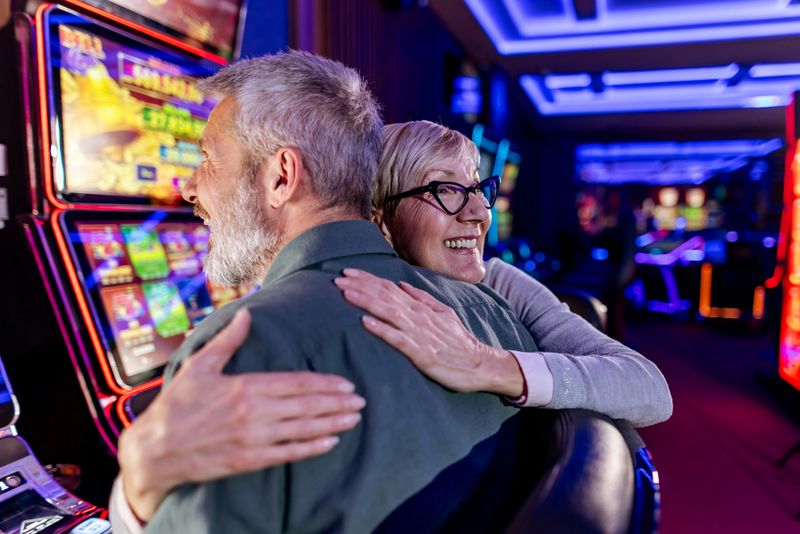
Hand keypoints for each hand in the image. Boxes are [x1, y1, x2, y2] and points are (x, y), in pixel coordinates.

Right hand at [118, 309, 364, 521]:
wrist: (154, 450)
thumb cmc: (177, 404)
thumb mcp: (200, 365)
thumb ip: (229, 339)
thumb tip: (248, 312)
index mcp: (245, 386)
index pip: (296, 383)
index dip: (324, 384)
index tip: (346, 383)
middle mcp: (254, 412)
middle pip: (306, 406)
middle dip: (336, 403)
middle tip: (361, 400)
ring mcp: (253, 438)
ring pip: (303, 428)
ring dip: (332, 423)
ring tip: (354, 418)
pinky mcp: (248, 460)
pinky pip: (288, 453)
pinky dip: (311, 448)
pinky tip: (331, 442)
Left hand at [333, 269, 522, 396]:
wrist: (481, 364)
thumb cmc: (459, 342)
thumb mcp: (443, 313)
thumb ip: (422, 298)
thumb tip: (402, 283)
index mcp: (421, 308)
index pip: (389, 288)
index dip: (367, 279)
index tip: (346, 272)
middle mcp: (418, 316)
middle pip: (385, 296)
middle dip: (360, 287)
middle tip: (336, 279)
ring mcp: (420, 334)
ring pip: (389, 313)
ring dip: (366, 302)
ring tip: (346, 294)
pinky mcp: (422, 354)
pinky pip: (399, 339)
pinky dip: (382, 330)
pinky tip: (366, 323)